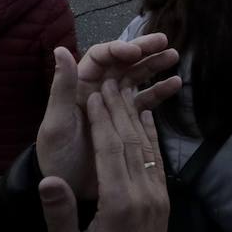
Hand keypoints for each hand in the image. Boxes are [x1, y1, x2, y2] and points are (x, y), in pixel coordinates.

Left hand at [36, 37, 181, 194]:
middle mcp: (98, 89)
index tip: (135, 52)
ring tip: (173, 57)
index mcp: (80, 85)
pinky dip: (160, 92)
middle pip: (122, 62)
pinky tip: (175, 84)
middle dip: (143, 50)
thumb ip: (61, 87)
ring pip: (136, 78)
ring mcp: (114, 104)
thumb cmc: (57, 155)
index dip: (118, 50)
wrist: (68, 190)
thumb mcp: (56, 122)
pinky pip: (145, 102)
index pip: (101, 57)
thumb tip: (60, 49)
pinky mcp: (127, 121)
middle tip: (164, 41)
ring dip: (154, 66)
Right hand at [39, 81, 169, 231]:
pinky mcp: (163, 201)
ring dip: (135, 116)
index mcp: (118, 203)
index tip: (93, 95)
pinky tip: (146, 117)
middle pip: (131, 141)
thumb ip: (59, 215)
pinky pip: (157, 160)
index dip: (101, 120)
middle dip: (118, 109)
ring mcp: (157, 197)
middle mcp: (142, 194)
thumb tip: (47, 181)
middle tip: (108, 82)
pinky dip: (151, 136)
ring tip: (125, 90)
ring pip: (147, 147)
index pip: (110, 150)